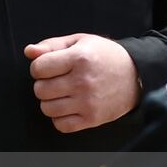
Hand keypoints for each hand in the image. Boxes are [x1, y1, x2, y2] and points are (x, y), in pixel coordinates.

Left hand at [26, 33, 140, 132]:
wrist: (138, 74)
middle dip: (43, 84)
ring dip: (50, 101)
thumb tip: (29, 51)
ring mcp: (88, 102)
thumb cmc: (105, 56)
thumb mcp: (80, 41)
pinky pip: (61, 125)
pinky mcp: (93, 119)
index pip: (38, 68)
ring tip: (62, 93)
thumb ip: (51, 45)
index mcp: (79, 59)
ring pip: (47, 108)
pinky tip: (68, 107)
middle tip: (56, 80)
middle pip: (40, 90)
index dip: (39, 67)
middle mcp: (83, 82)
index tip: (49, 67)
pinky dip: (60, 118)